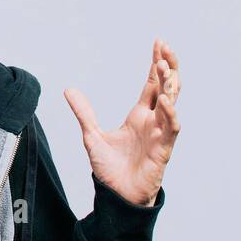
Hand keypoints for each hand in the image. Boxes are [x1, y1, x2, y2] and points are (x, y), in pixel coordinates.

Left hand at [64, 38, 181, 206]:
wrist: (116, 196)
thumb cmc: (110, 169)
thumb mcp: (92, 135)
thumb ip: (84, 112)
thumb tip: (69, 90)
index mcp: (140, 115)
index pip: (152, 84)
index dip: (156, 64)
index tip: (159, 43)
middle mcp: (153, 121)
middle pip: (167, 87)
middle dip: (168, 66)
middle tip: (166, 47)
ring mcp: (160, 133)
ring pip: (172, 103)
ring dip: (170, 85)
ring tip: (165, 66)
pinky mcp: (163, 149)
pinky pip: (171, 128)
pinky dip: (170, 114)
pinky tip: (166, 101)